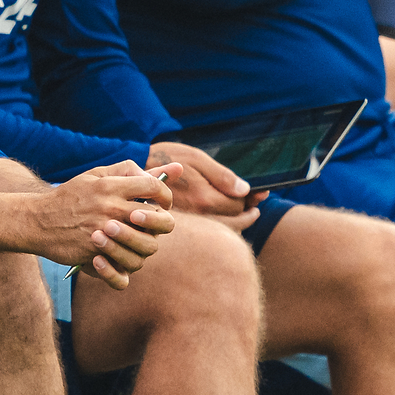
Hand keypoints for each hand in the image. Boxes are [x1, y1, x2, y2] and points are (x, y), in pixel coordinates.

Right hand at [33, 162, 176, 287]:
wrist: (37, 221)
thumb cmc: (71, 197)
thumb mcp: (96, 175)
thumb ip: (129, 170)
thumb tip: (168, 169)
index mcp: (111, 186)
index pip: (154, 188)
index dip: (165, 195)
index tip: (162, 201)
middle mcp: (109, 208)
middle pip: (158, 219)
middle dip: (162, 221)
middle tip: (155, 222)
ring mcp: (103, 233)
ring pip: (147, 247)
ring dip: (145, 244)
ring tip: (136, 240)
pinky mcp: (94, 253)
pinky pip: (123, 269)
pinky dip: (125, 267)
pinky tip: (119, 259)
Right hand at [145, 140, 264, 226]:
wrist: (134, 170)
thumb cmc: (166, 158)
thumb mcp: (196, 158)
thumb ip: (222, 176)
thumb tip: (245, 190)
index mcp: (203, 199)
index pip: (237, 207)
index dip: (250, 199)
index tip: (260, 194)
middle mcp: (197, 217)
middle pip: (232, 224)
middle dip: (247, 214)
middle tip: (257, 209)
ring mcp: (187, 226)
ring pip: (219, 233)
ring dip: (235, 224)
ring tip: (245, 215)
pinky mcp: (179, 228)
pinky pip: (204, 236)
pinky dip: (218, 230)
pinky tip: (221, 221)